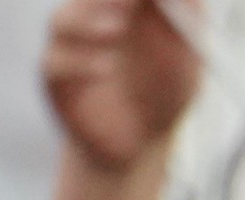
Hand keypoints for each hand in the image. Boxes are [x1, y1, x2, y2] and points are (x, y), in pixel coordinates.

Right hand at [43, 0, 197, 172]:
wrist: (143, 141)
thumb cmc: (167, 89)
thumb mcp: (188, 50)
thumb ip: (187, 14)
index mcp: (121, 5)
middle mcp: (88, 18)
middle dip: (104, 0)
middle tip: (129, 2)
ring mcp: (69, 47)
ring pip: (63, 21)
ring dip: (87, 22)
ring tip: (117, 30)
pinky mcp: (56, 80)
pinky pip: (56, 64)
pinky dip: (80, 63)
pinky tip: (105, 69)